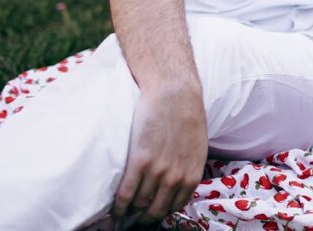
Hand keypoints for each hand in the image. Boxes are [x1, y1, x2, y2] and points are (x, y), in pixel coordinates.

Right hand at [112, 85, 207, 223]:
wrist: (175, 94)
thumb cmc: (187, 116)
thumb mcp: (197, 147)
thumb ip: (188, 167)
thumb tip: (178, 182)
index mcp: (192, 174)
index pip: (176, 206)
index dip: (162, 212)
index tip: (152, 213)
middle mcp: (176, 177)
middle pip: (156, 210)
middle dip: (144, 217)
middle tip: (135, 218)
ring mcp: (158, 170)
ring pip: (139, 203)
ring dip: (129, 211)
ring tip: (122, 212)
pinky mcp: (139, 161)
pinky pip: (126, 193)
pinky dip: (119, 205)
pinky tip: (115, 209)